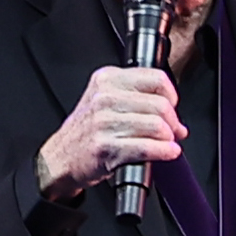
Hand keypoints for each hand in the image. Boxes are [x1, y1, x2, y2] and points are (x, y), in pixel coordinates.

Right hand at [35, 65, 182, 203]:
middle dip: (173, 122)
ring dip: (169, 139)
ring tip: (167, 143)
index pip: (156, 79)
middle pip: (160, 105)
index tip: (172, 108)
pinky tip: (168, 152)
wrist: (60, 157)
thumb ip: (138, 98)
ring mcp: (104, 122)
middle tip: (173, 131)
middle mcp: (105, 97)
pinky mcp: (105, 147)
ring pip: (157, 126)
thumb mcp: (105, 99)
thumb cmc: (86, 130)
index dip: (171, 97)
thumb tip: (175, 116)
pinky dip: (164, 152)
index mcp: (107, 79)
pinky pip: (147, 147)